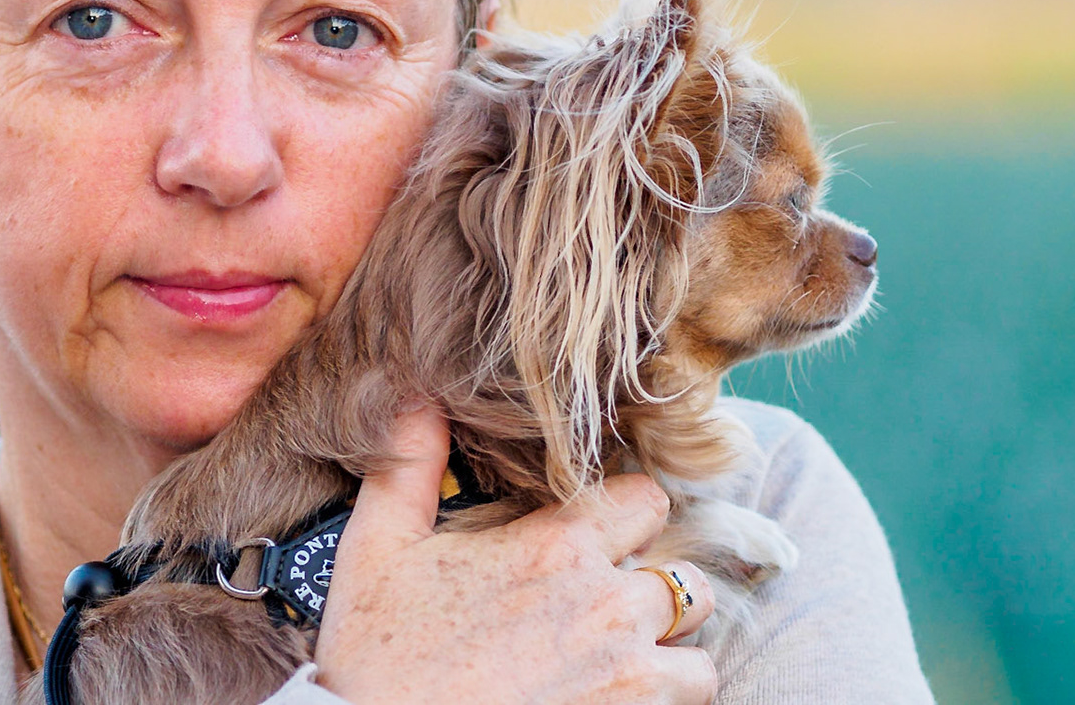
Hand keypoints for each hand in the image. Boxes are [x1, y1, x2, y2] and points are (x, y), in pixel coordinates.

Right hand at [313, 409, 716, 704]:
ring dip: (670, 655)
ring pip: (698, 651)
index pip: (647, 500)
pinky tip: (620, 700)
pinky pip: (690, 703)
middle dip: (654, 593)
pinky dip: (666, 701)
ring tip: (624, 664)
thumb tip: (419, 399)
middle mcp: (605, 604)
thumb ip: (409, 469)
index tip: (605, 538)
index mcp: (554, 548)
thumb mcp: (377, 550)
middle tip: (609, 613)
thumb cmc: (376, 659)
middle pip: (684, 579)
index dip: (629, 516)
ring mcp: (626, 672)